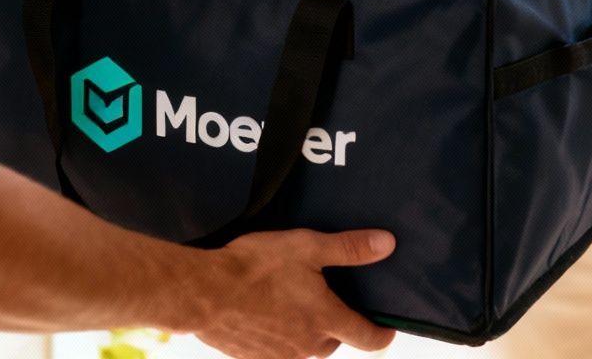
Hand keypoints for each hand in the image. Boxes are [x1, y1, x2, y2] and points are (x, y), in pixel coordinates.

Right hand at [191, 228, 397, 358]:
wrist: (203, 293)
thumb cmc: (255, 268)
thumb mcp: (307, 247)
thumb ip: (349, 248)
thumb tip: (386, 244)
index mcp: (324, 320)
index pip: (367, 337)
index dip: (382, 335)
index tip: (388, 330)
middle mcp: (306, 345)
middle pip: (334, 341)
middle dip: (336, 325)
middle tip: (329, 301)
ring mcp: (278, 356)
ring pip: (304, 347)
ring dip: (305, 330)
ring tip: (292, 302)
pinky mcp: (253, 358)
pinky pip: (276, 350)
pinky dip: (278, 335)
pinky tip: (265, 313)